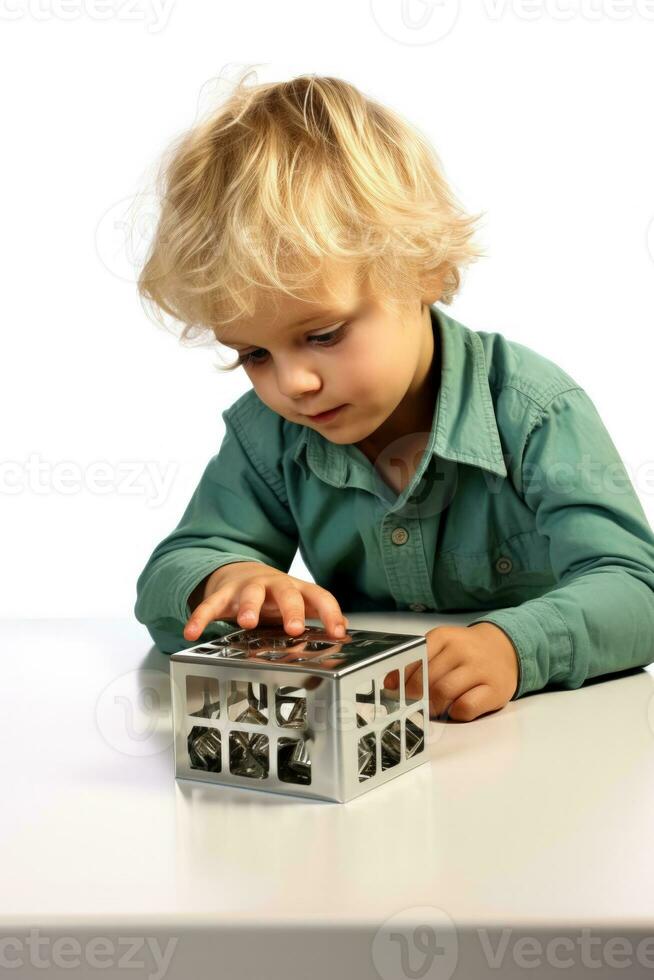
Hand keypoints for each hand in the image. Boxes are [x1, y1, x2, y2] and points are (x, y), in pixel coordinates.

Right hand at [183, 561, 348, 641]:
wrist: (238, 572)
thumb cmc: (273, 594)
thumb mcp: (296, 602)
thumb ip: (315, 615)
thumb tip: (344, 631)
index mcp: (296, 588)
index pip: (318, 596)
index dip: (330, 613)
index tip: (338, 632)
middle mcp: (273, 585)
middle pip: (286, 592)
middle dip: (291, 609)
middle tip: (295, 627)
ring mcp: (247, 588)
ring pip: (250, 594)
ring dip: (249, 607)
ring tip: (247, 622)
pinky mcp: (222, 594)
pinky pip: (209, 605)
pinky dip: (200, 617)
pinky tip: (192, 632)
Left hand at [386, 622, 518, 721]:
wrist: (506, 649)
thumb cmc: (466, 653)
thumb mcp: (442, 647)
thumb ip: (417, 661)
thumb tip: (389, 684)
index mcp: (443, 637)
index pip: (414, 659)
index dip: (400, 680)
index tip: (393, 692)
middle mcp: (462, 649)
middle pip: (427, 680)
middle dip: (415, 697)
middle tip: (413, 706)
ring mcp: (479, 669)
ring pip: (443, 692)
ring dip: (433, 706)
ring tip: (433, 709)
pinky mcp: (495, 689)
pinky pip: (466, 707)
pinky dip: (455, 713)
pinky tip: (455, 709)